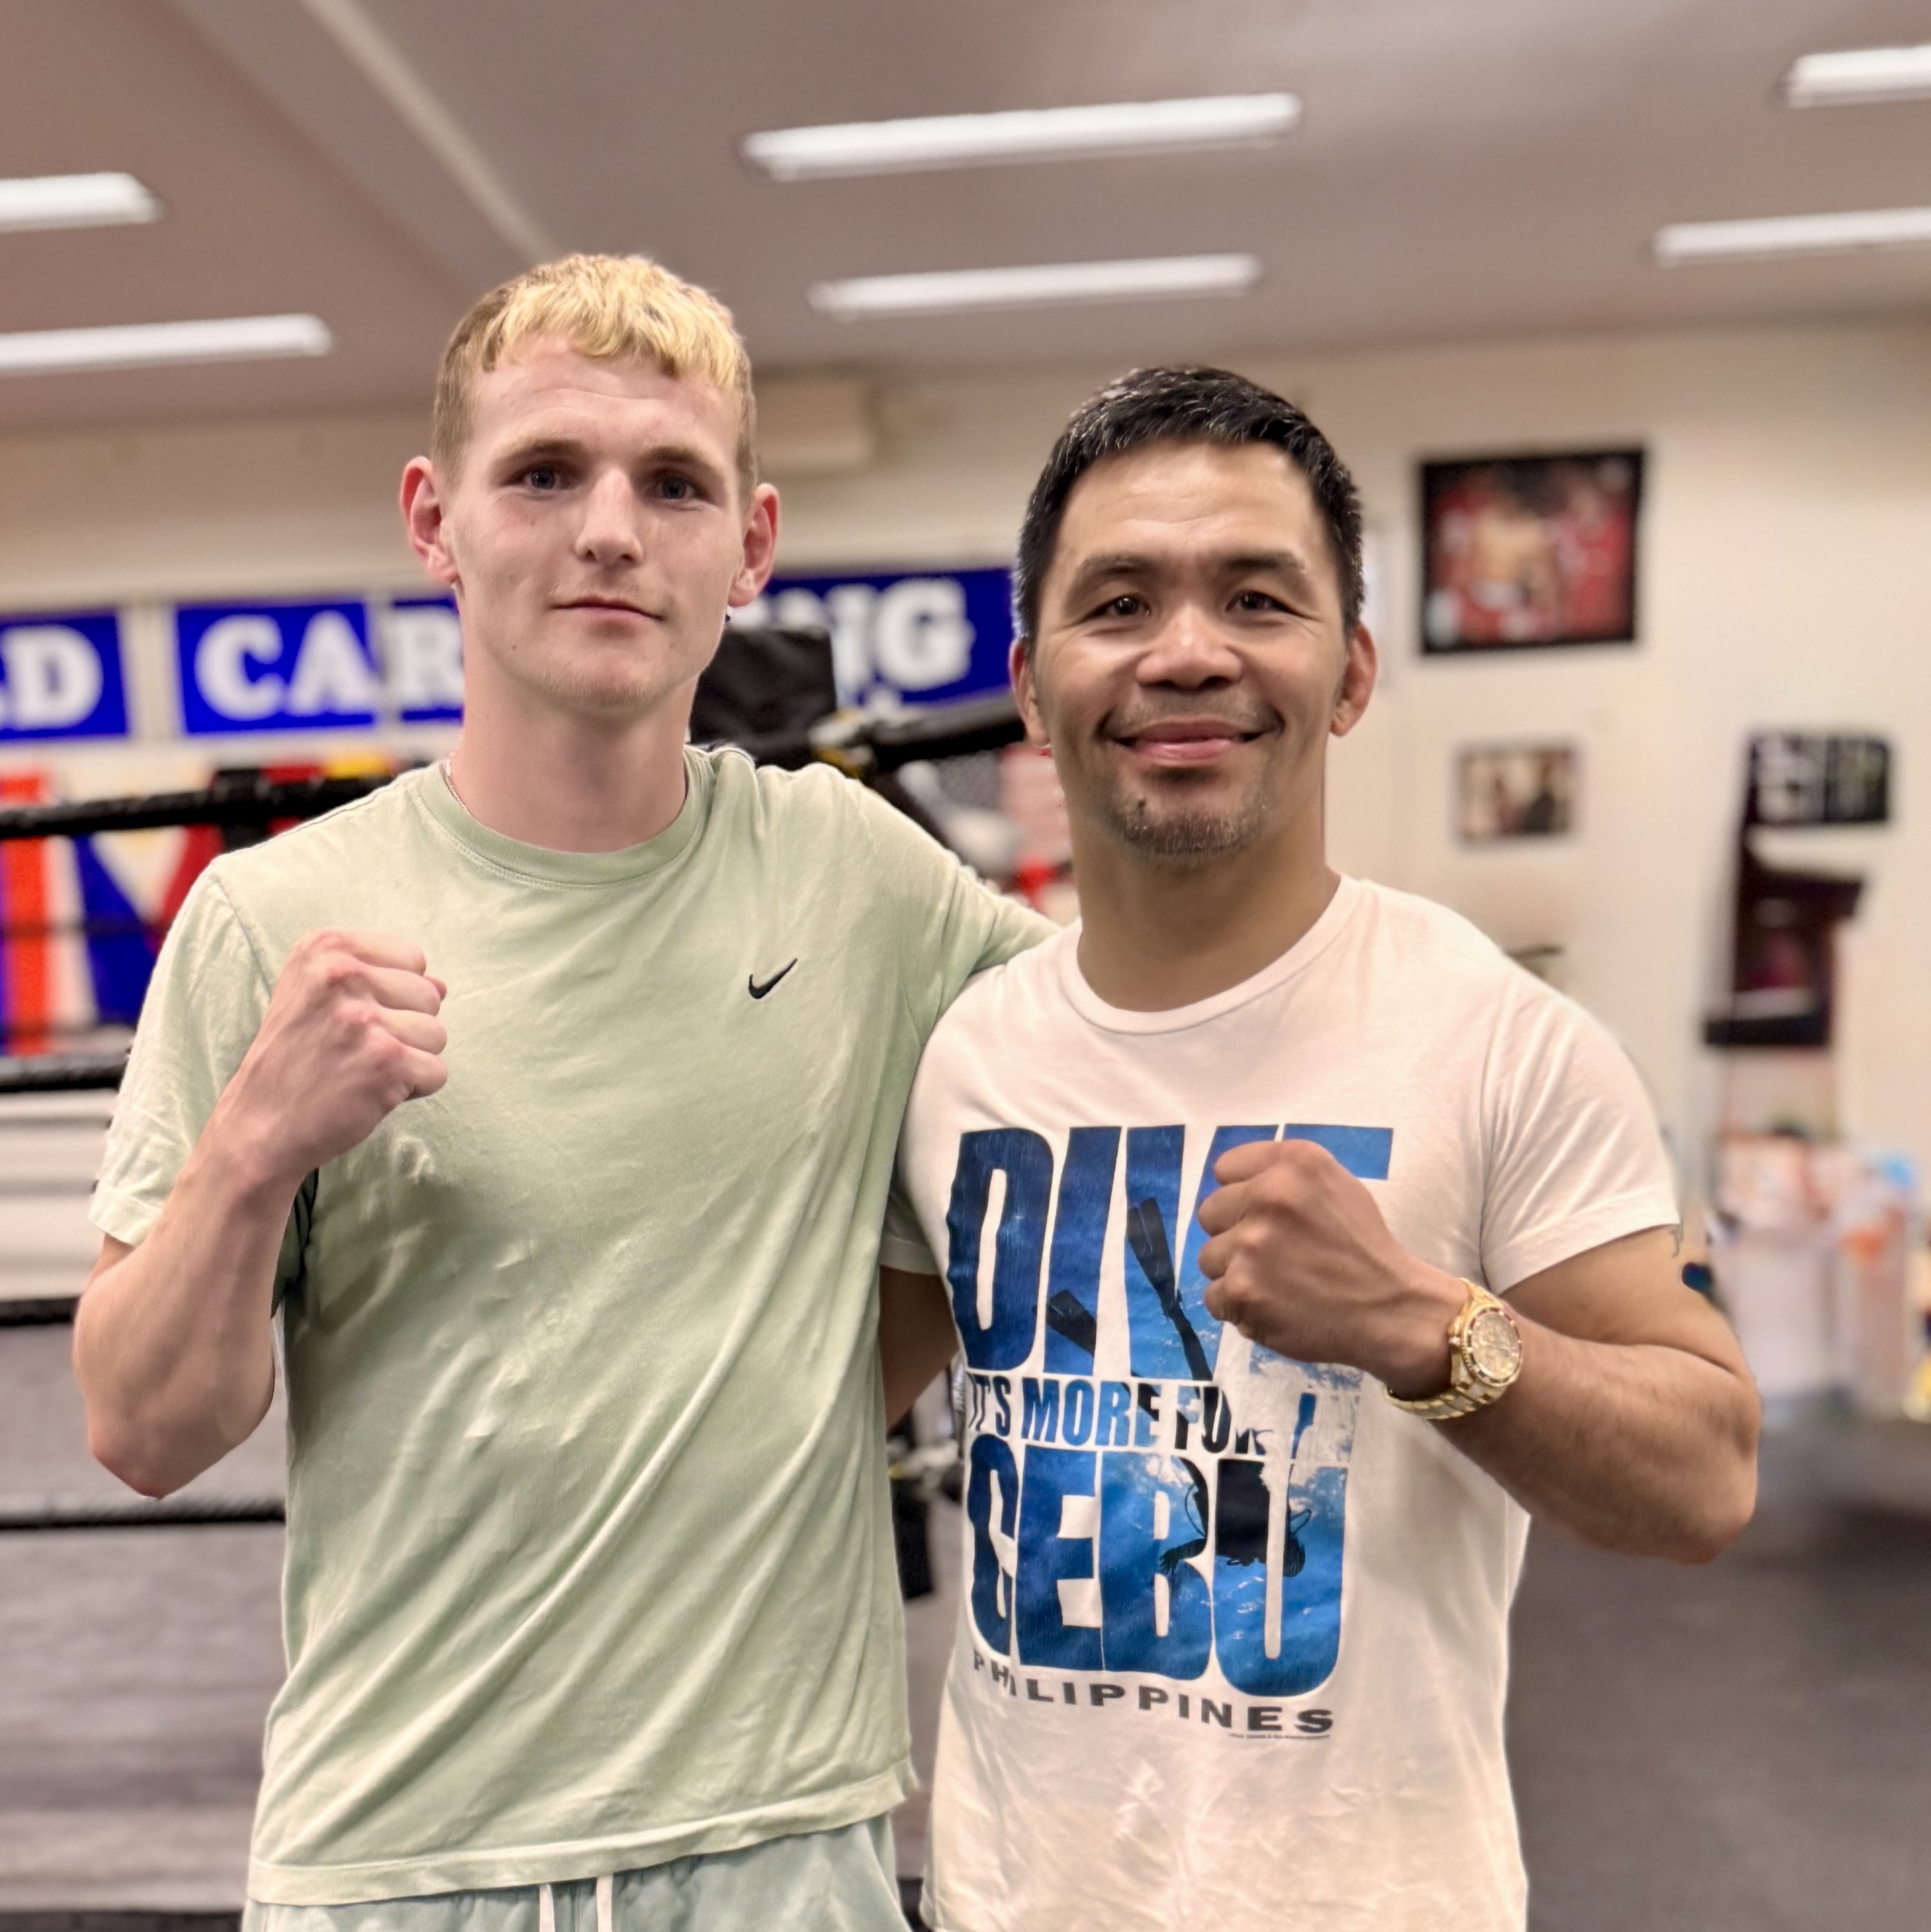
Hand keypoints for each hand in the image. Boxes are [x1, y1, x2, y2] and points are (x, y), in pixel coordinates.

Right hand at [214, 929, 448, 1190]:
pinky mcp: (385, 1060)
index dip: (395, 994)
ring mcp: (363, 1017)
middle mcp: (342, 973)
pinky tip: (371, 1091)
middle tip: (356, 1049)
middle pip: (429, 995)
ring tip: (362, 1069)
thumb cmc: (295, 1059)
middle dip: (405, 1027)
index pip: (412, 957)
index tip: (352, 1018)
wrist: (259, 1124)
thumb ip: (380, 979)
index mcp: (325, 947)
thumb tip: (442, 984)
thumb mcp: (318, 997)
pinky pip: (437, 1071)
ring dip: (410, 1059)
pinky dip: (413, 1089)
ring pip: (437, 1033)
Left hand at [1195, 1140, 1463, 1394]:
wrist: (1390, 1310)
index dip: (1240, 1194)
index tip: (1259, 1214)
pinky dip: (1237, 1307)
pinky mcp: (1242, 1289)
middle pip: (1210, 1213)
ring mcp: (1251, 1244)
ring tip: (1275, 1284)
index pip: (1226, 1169)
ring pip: (1209, 1258)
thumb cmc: (1364, 1248)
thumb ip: (1284, 1177)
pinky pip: (1213, 1297)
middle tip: (1271, 1254)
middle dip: (1233, 1234)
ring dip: (1234, 1273)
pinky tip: (1271, 1307)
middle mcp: (1268, 1195)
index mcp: (1294, 1163)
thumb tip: (1234, 1185)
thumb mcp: (1336, 1185)